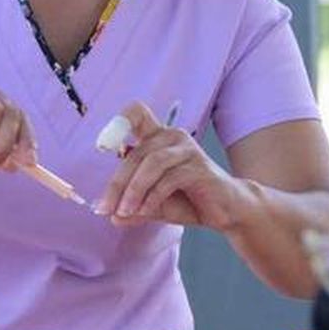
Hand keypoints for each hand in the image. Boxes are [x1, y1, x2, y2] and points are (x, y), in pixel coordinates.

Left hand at [95, 102, 253, 229]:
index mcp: (157, 138)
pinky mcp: (199, 166)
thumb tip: (109, 216)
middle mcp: (172, 136)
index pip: (136, 113)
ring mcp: (187, 149)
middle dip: (117, 183)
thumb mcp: (152, 205)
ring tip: (124, 212)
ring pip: (150, 164)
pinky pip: (168, 179)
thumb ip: (131, 208)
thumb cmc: (189, 200)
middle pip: (135, 153)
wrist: (227, 211)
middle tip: (105, 208)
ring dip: (133, 190)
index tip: (102, 147)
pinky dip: (152, 197)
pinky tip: (145, 212)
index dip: (117, 123)